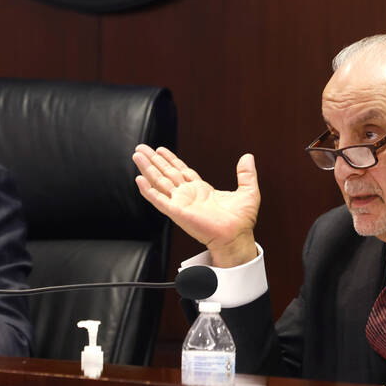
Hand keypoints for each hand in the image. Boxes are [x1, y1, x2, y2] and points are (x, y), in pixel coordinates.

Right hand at [132, 144, 259, 266]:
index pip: (181, 170)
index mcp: (201, 190)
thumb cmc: (242, 221)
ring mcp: (180, 203)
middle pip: (166, 173)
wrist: (237, 237)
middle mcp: (188, 195)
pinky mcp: (176, 212)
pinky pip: (158, 199)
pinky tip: (139, 179)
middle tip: (141, 148)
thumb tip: (248, 157)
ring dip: (147, 168)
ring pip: (159, 182)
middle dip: (153, 160)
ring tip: (136, 156)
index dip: (170, 159)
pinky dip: (148, 190)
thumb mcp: (248, 191)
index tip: (160, 149)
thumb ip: (246, 174)